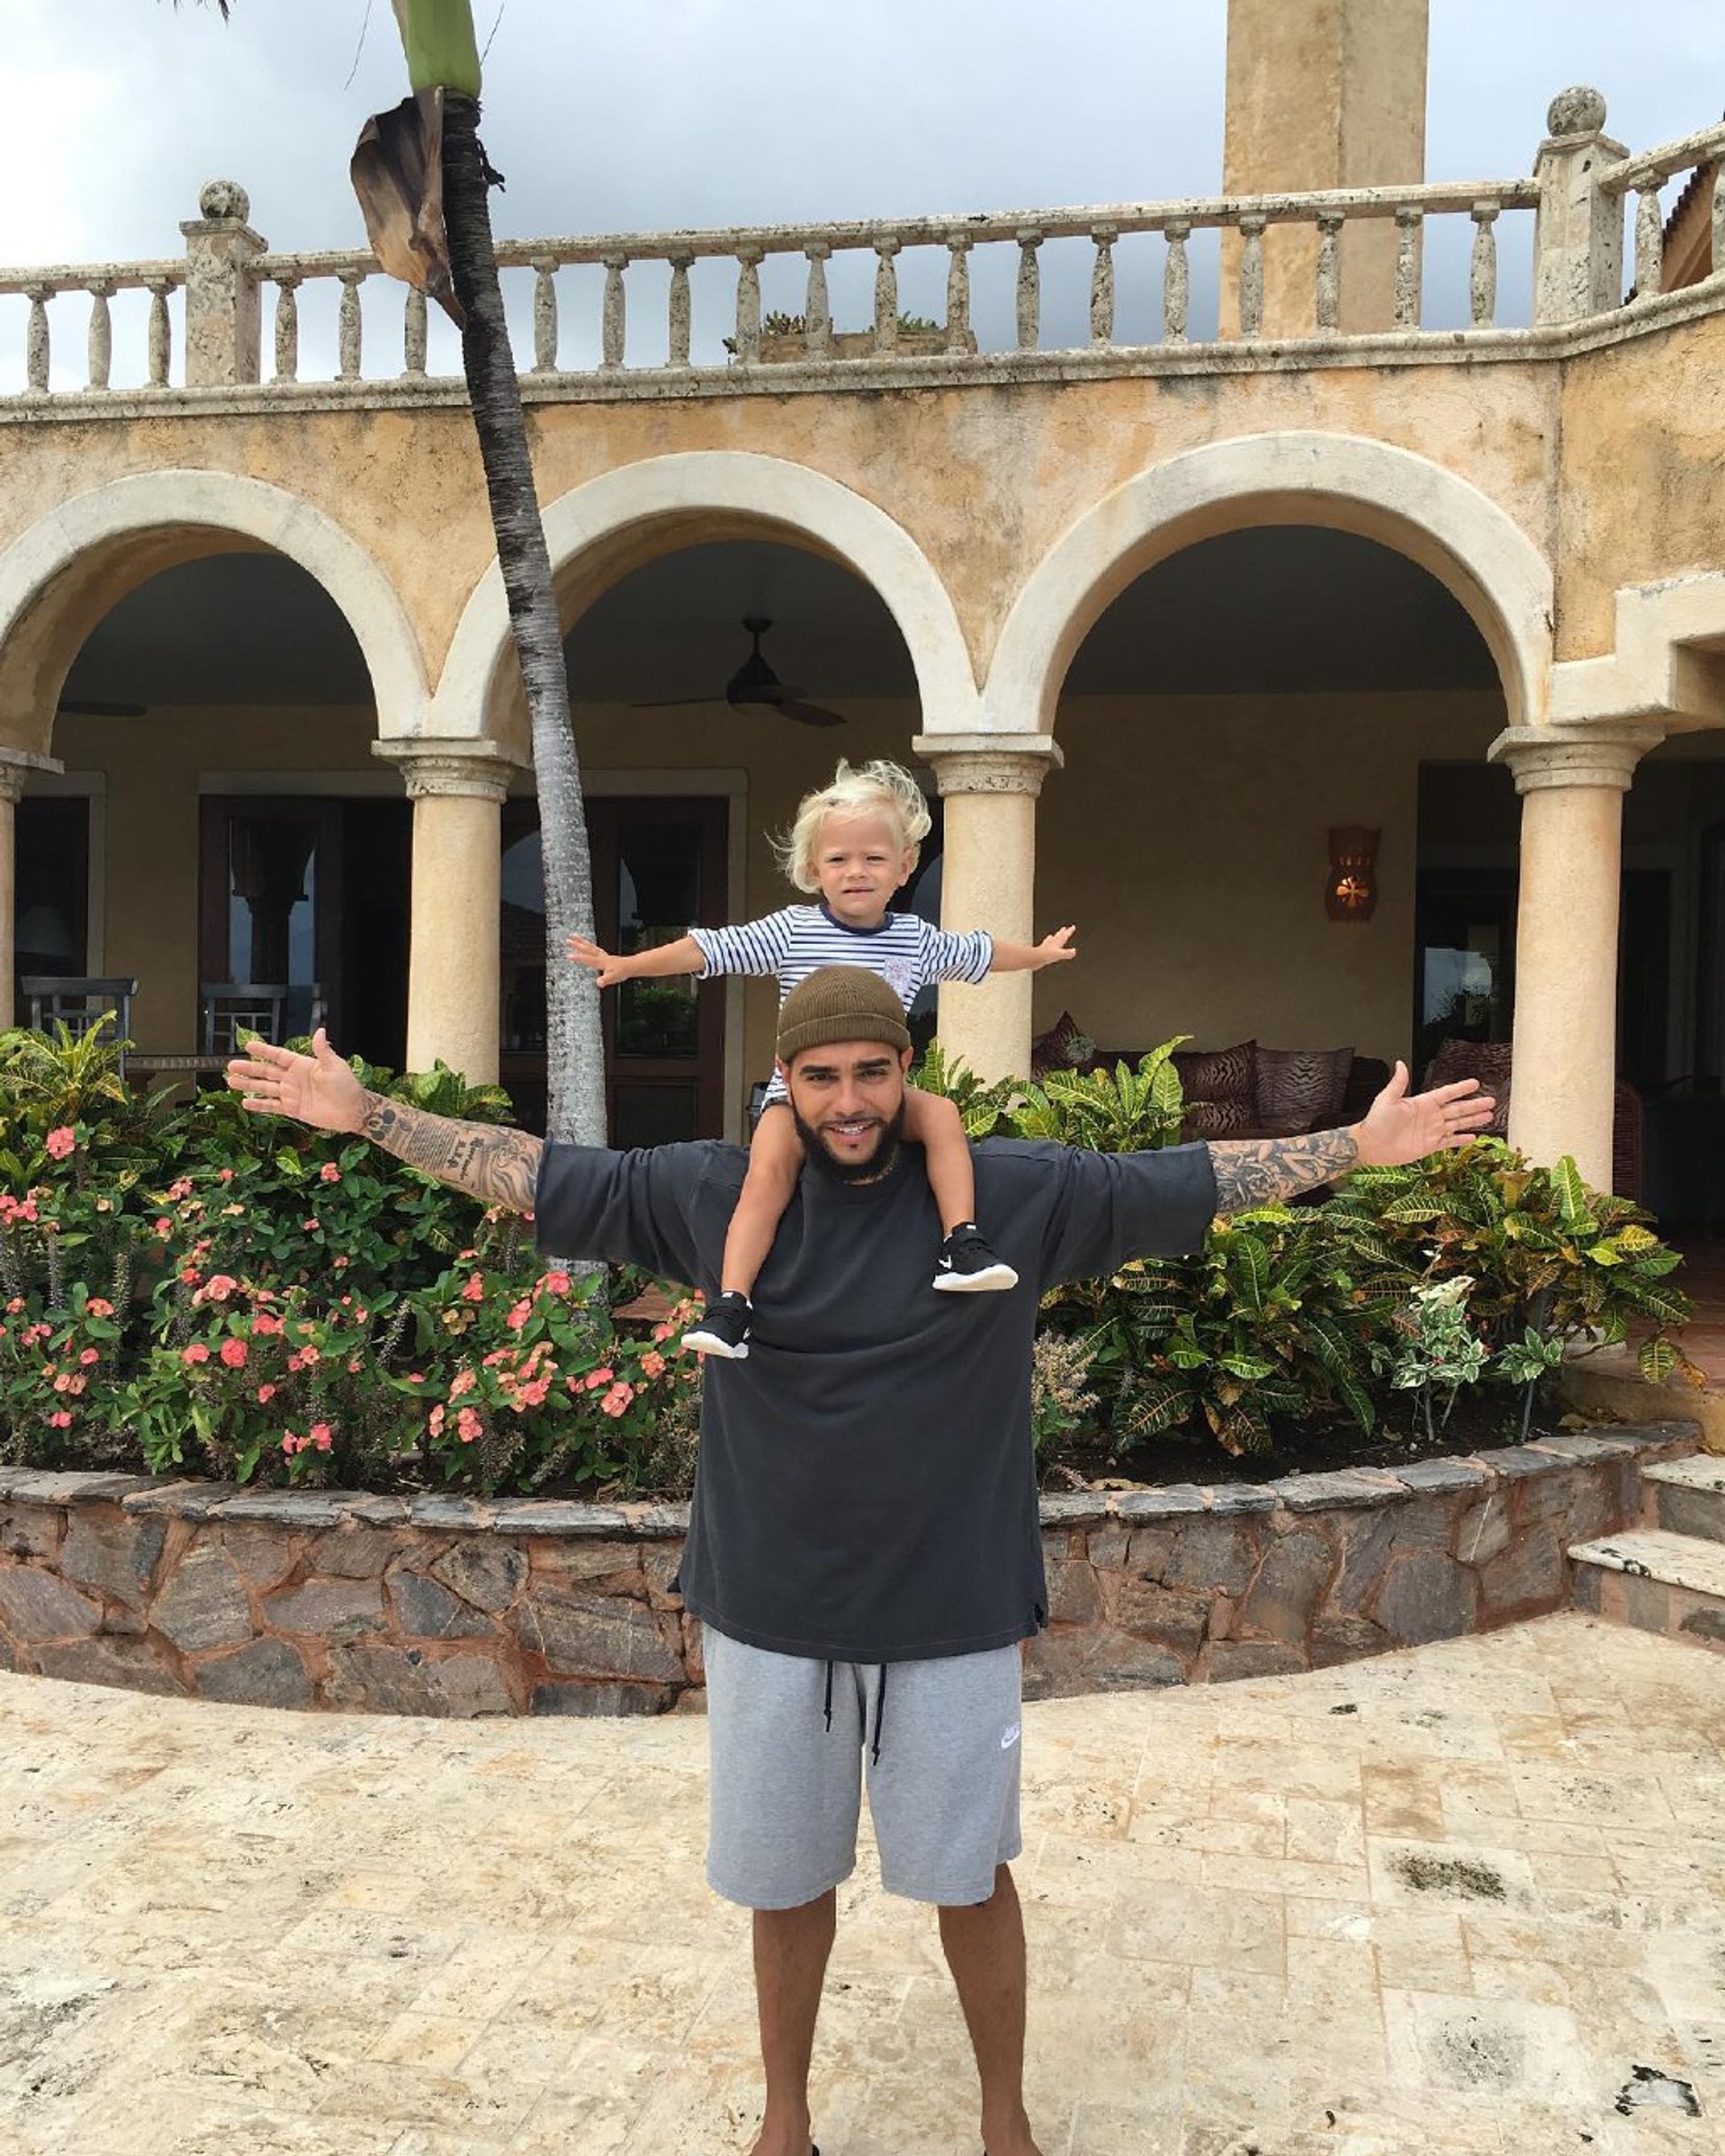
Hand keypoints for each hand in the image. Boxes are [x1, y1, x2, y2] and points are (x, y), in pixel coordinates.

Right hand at [226, 1028, 367, 1134]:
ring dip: (248, 1085)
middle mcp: (294, 1078)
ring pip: (265, 1088)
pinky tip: (245, 1103)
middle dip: (248, 1069)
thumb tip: (320, 1031)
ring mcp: (292, 1094)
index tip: (248, 1045)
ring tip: (230, 1082)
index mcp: (302, 1065)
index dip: (264, 1051)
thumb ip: (323, 1050)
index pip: (278, 1056)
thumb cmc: (347, 1086)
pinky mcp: (293, 1109)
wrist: (353, 1111)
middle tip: (230, 1066)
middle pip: (266, 1072)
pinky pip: (272, 1106)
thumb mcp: (335, 1066)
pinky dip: (259, 1105)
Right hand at [566, 932, 630, 986]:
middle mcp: (601, 956)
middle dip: (577, 944)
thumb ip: (605, 980)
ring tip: (574, 935)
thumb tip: (598, 983)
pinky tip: (585, 945)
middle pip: (587, 948)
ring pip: (590, 946)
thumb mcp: (613, 978)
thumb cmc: (622, 972)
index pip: (587, 959)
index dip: (578, 958)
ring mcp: (602, 955)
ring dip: (581, 941)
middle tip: (567, 940)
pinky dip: (588, 945)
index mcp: (601, 962)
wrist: (631, 966)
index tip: (568, 955)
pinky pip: (594, 948)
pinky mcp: (604, 955)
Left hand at [1034, 925, 1076, 967]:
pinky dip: (1047, 942)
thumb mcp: (1058, 955)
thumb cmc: (1045, 956)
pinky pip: (1045, 944)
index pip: (1064, 936)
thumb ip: (1066, 953)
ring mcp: (1046, 946)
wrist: (1033, 958)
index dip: (1069, 931)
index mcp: (1056, 943)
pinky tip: (1046, 942)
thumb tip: (1073, 951)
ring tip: (1055, 934)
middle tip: (1064, 928)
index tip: (1072, 927)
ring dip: (1054, 936)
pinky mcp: (1041, 950)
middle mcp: (1051, 943)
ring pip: (1052, 939)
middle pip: (1058, 936)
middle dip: (1062, 932)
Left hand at [1354, 1062, 1496, 1166]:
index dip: (1461, 1089)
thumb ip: (1397, 1083)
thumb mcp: (1387, 1099)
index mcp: (1422, 1103)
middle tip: (1491, 1101)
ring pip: (1457, 1124)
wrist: (1370, 1146)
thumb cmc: (1376, 1122)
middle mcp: (1429, 1116)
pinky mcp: (1429, 1146)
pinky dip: (1461, 1140)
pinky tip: (1473, 1137)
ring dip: (1473, 1120)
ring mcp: (1431, 1131)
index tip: (1475, 1083)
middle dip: (1474, 1105)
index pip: (1447, 1093)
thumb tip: (1400, 1063)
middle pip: (1458, 1109)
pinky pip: (1449, 1142)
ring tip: (1489, 1116)